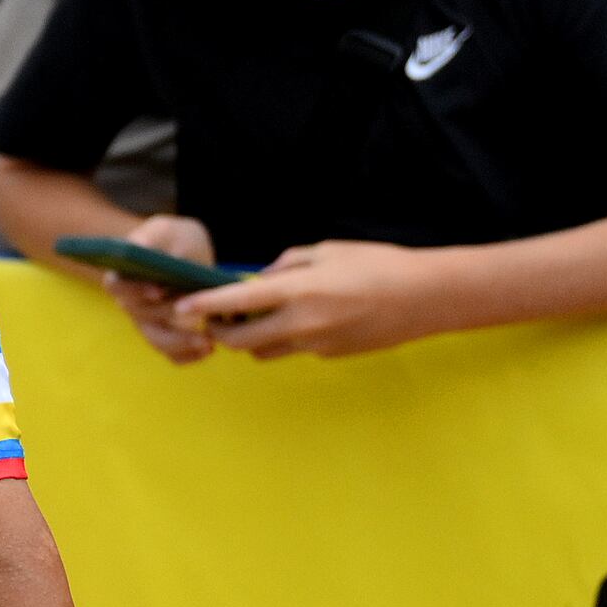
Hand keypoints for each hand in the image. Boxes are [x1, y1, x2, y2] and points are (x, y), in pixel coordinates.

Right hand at [84, 214, 225, 363]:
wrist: (184, 254)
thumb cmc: (173, 238)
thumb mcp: (166, 229)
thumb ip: (157, 238)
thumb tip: (152, 253)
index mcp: (122, 275)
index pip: (118, 285)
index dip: (135, 289)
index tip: (158, 291)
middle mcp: (131, 302)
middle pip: (142, 317)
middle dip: (167, 318)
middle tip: (197, 322)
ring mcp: (147, 322)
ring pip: (157, 341)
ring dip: (181, 345)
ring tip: (208, 344)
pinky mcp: (165, 335)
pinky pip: (171, 354)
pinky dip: (189, 355)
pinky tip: (209, 350)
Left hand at [181, 240, 446, 358]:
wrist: (425, 298)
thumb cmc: (378, 264)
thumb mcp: (329, 250)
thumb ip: (287, 265)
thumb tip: (260, 278)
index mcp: (301, 291)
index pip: (239, 301)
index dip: (205, 306)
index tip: (181, 307)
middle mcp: (304, 323)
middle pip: (242, 342)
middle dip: (221, 332)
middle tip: (217, 317)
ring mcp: (317, 345)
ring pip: (265, 353)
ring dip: (252, 339)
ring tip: (259, 317)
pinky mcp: (330, 356)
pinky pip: (294, 351)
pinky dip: (286, 338)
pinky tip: (304, 319)